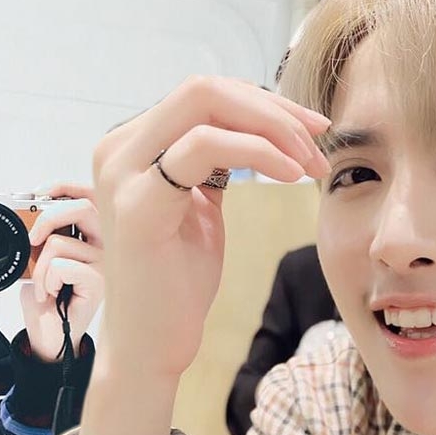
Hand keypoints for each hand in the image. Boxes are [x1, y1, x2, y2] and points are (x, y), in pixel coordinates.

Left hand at [20, 184, 104, 360]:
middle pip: (82, 207)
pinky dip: (46, 280)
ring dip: (40, 266)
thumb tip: (29, 214)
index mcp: (94, 234)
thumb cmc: (48, 296)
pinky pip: (62, 266)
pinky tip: (51, 294)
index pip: (89, 196)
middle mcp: (105, 245)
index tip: (37, 193)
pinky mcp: (99, 282)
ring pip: (60, 242)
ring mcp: (105, 263)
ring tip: (44, 285)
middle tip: (32, 239)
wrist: (48, 332)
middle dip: (47, 217)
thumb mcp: (39, 257)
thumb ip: (43, 235)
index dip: (64, 187)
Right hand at [82, 76, 330, 434]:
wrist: (152, 344)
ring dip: (272, 127)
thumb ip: (211, 162)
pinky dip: (258, 151)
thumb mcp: (198, 205)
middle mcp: (117, 150)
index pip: (202, 96)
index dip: (262, 103)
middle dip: (272, 109)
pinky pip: (204, 147)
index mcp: (131, 146)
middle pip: (204, 89)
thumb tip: (257, 123)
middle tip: (318, 140)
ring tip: (310, 163)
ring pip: (205, 104)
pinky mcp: (137, 204)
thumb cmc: (177, 281)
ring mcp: (122, 174)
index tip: (310, 130)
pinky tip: (290, 174)